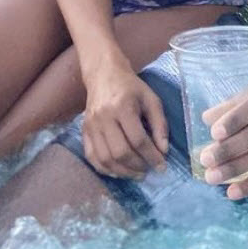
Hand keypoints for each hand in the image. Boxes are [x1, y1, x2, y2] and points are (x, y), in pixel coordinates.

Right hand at [80, 61, 167, 177]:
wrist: (104, 74)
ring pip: (105, 158)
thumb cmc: (131, 87)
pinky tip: (119, 171)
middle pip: (120, 152)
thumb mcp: (152, 99)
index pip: (138, 139)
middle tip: (149, 170)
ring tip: (137, 174)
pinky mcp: (84, 131)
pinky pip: (92, 157)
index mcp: (122, 106)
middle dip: (137, 166)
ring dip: (123, 171)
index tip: (162, 166)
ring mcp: (91, 126)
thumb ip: (160, 124)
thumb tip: (163, 150)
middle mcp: (104, 117)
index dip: (151, 156)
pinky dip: (105, 169)